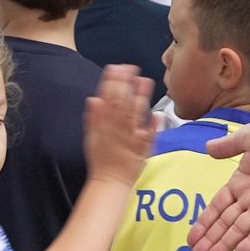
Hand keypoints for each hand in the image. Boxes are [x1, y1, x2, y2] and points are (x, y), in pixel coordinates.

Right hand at [81, 64, 158, 187]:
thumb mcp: (92, 137)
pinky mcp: (141, 149)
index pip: (106, 98)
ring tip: (145, 81)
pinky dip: (152, 125)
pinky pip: (148, 136)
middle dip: (125, 83)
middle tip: (130, 67)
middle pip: (120, 102)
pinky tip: (157, 113)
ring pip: (134, 114)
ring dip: (139, 97)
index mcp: (103, 125)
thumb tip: (94, 99)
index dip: (111, 82)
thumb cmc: (101, 160)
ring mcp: (129, 138)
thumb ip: (93, 118)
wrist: (109, 183)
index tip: (115, 68)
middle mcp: (116, 129)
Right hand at [190, 111, 249, 250]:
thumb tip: (208, 149)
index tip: (191, 239)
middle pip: (226, 223)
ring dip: (227, 244)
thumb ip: (228, 147)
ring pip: (242, 229)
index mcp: (240, 183)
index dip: (204, 223)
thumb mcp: (247, 138)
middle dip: (211, 240)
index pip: (217, 208)